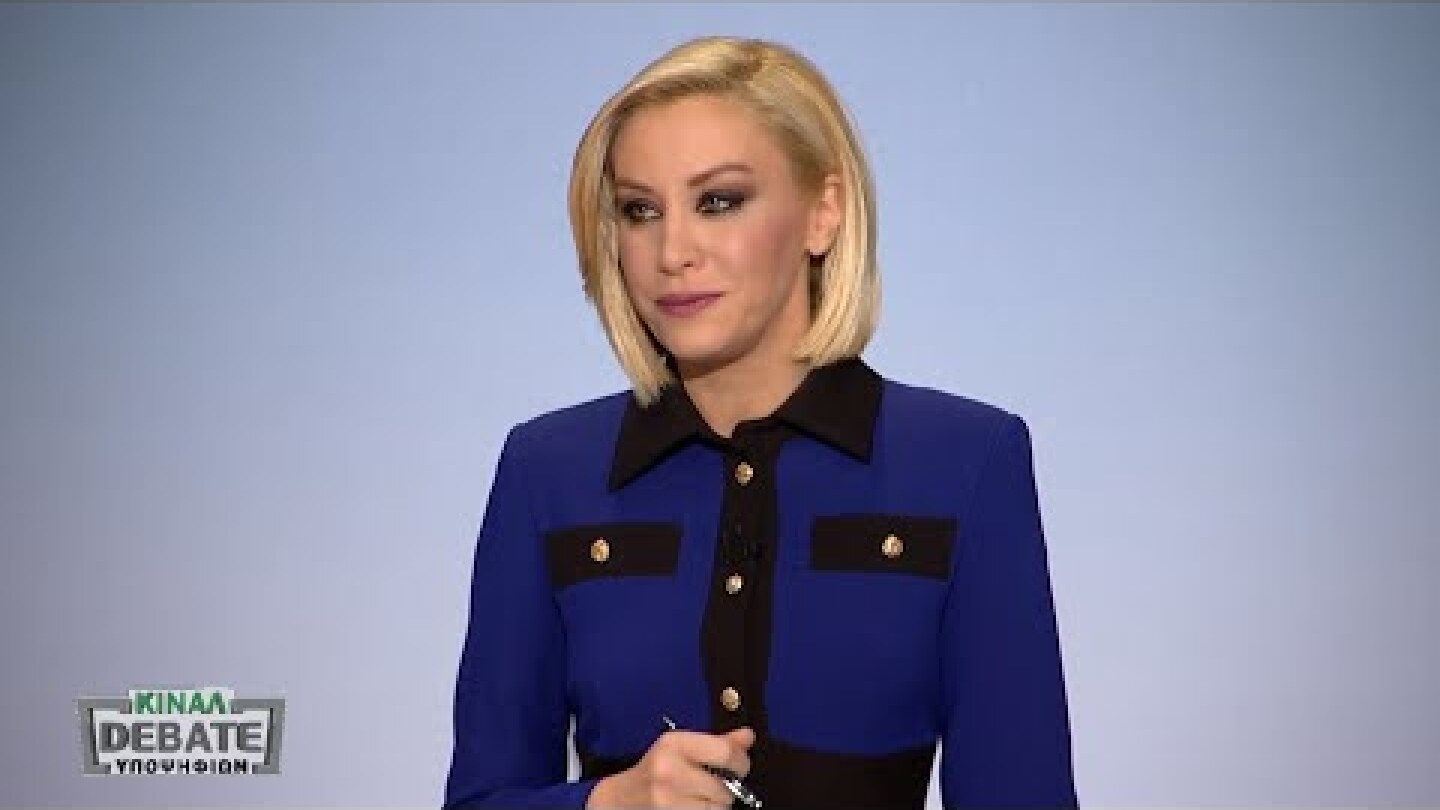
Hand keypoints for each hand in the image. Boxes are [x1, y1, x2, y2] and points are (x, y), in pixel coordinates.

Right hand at [586, 726, 754, 808]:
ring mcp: (666, 800)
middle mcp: (669, 771)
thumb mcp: (680, 748)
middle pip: (724, 788)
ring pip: (717, 809)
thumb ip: (717, 742)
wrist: (620, 799)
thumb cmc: (655, 770)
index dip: (740, 762)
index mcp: (674, 744)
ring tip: (700, 800)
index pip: (726, 752)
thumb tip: (748, 736)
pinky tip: (693, 808)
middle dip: (725, 790)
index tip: (738, 767)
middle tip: (713, 787)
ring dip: (715, 806)